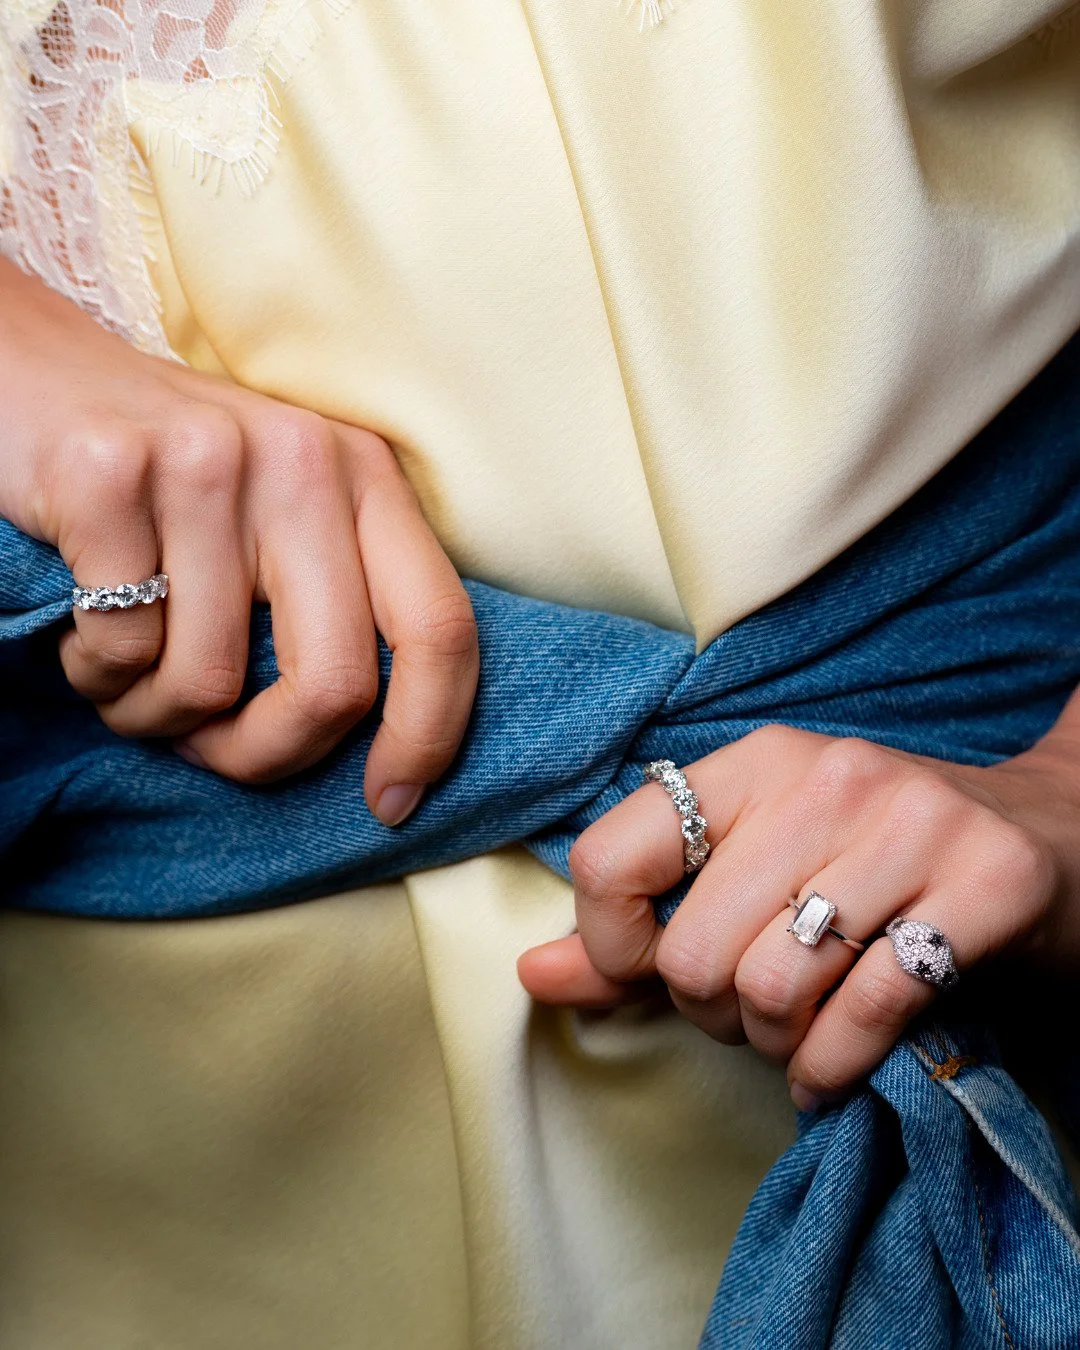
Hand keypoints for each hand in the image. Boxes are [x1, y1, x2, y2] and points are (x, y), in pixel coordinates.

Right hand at [0, 260, 477, 815]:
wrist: (35, 373)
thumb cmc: (171, 482)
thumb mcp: (282, 519)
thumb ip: (337, 602)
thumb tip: (376, 755)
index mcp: (366, 477)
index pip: (442, 627)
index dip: (429, 734)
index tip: (389, 803)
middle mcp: (304, 460)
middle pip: (334, 682)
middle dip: (267, 755)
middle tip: (211, 752)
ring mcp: (207, 461)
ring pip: (211, 683)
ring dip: (157, 716)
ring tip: (128, 673)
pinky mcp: (108, 472)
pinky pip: (122, 648)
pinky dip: (96, 671)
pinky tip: (82, 625)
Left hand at [518, 723, 1079, 1108]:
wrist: (1048, 836)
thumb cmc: (875, 863)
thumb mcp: (757, 865)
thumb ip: (643, 921)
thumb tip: (531, 975)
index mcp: (754, 761)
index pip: (614, 854)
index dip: (609, 942)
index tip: (647, 969)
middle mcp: (827, 777)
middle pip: (695, 949)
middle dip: (710, 1013)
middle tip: (748, 1011)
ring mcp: (914, 825)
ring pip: (774, 986)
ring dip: (774, 1042)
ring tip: (796, 1031)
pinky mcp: (990, 884)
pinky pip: (866, 1013)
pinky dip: (833, 1066)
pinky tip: (833, 1068)